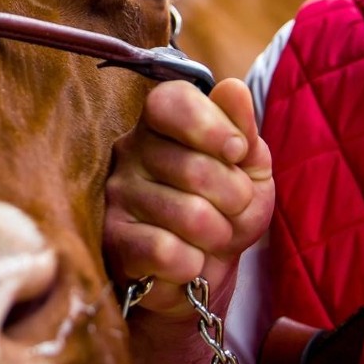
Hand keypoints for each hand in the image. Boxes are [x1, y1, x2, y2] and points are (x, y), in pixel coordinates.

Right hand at [103, 77, 272, 315]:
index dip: (212, 126)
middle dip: (234, 198)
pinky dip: (193, 264)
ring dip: (217, 235)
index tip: (237, 152)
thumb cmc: (225, 210)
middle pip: (196, 167)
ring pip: (189, 214)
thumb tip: (233, 88)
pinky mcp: (114, 240)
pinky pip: (167, 250)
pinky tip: (186, 261)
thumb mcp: (249, 168)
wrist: (202, 275)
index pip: (171, 101)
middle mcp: (131, 151)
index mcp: (162, 124)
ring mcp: (117, 194)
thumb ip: (243, 129)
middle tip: (231, 210)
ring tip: (209, 237)